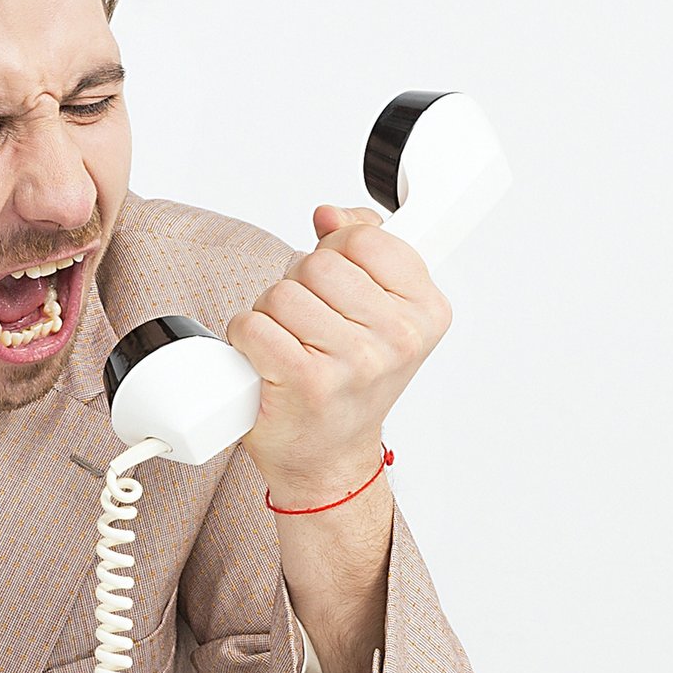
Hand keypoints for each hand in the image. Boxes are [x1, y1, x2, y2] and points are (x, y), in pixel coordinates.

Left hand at [223, 204, 451, 508]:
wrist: (329, 457)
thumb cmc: (350, 383)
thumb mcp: (378, 311)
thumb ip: (363, 248)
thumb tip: (329, 215)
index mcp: (426, 311)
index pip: (365, 237)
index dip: (337, 252)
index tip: (340, 282)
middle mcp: (398, 337)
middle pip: (317, 264)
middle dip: (299, 286)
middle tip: (309, 324)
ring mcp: (354, 361)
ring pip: (281, 293)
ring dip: (270, 315)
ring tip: (290, 344)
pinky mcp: (307, 382)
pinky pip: (253, 325)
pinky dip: (246, 338)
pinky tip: (266, 360)